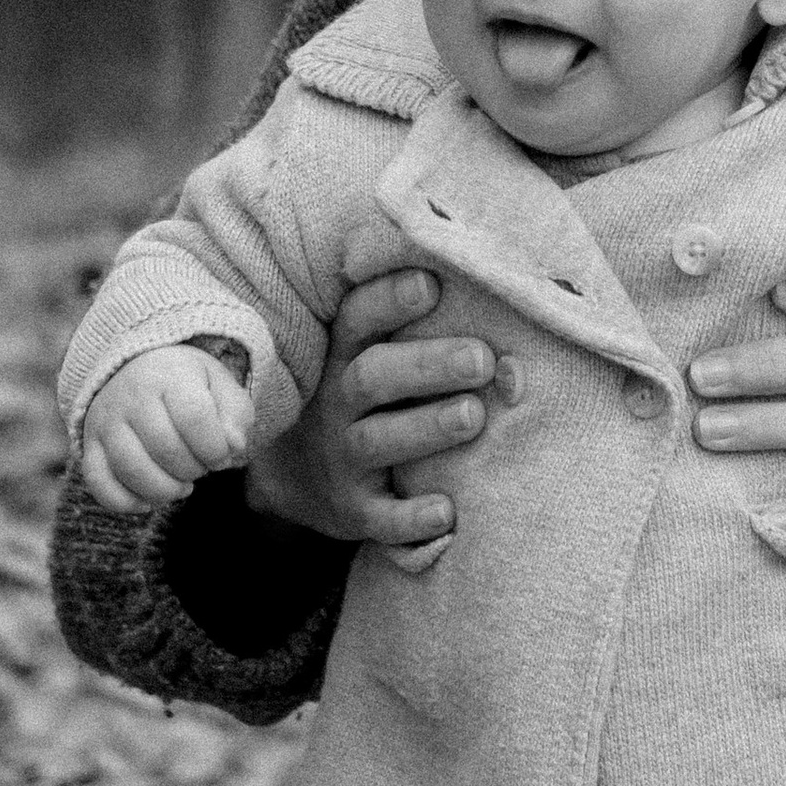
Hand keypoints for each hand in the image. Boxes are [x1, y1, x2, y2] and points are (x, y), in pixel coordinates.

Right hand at [81, 344, 252, 514]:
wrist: (134, 368)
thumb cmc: (186, 384)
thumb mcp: (219, 385)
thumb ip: (236, 414)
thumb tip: (233, 446)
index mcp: (168, 374)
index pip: (194, 417)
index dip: (215, 448)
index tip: (222, 455)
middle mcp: (131, 396)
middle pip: (165, 447)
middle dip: (193, 469)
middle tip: (200, 466)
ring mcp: (106, 422)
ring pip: (131, 469)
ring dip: (165, 490)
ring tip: (181, 486)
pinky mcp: (89, 445)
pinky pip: (98, 483)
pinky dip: (126, 502)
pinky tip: (149, 501)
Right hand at [249, 212, 498, 557]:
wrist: (295, 479)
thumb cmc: (360, 396)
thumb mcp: (363, 352)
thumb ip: (409, 320)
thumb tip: (490, 266)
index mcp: (342, 355)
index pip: (358, 319)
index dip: (389, 300)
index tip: (431, 283)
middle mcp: (337, 403)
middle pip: (375, 377)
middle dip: (428, 365)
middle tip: (482, 358)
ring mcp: (343, 458)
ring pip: (379, 441)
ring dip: (427, 428)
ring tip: (474, 415)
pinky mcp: (354, 511)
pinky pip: (380, 518)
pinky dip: (412, 519)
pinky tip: (448, 512)